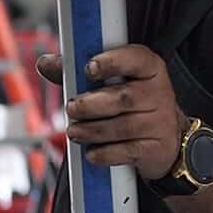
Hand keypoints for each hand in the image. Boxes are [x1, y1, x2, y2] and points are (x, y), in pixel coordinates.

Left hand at [37, 46, 184, 179]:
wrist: (167, 139)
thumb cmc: (132, 105)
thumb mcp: (112, 83)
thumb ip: (78, 74)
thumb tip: (45, 64)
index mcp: (149, 69)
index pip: (135, 59)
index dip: (111, 62)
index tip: (89, 68)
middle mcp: (159, 93)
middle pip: (123, 98)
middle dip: (91, 104)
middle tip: (71, 108)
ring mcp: (161, 122)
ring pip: (123, 127)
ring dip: (92, 130)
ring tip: (74, 132)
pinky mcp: (157, 148)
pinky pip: (128, 151)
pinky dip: (105, 153)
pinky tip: (91, 152)